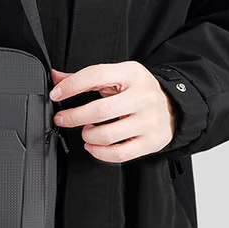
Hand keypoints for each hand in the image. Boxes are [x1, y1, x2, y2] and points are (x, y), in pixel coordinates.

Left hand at [50, 62, 175, 162]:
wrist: (173, 106)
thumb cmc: (138, 90)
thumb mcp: (117, 77)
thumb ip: (86, 78)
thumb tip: (56, 78)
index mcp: (131, 73)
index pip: (96, 76)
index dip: (72, 86)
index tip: (56, 94)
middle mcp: (143, 96)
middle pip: (100, 110)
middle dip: (74, 117)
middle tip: (62, 119)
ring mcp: (149, 120)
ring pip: (107, 135)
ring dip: (87, 136)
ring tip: (85, 131)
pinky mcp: (151, 141)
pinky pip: (119, 154)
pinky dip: (99, 153)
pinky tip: (93, 145)